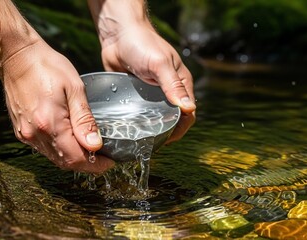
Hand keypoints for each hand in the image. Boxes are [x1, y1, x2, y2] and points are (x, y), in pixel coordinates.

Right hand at [1, 40, 113, 172]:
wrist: (16, 56)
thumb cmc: (47, 66)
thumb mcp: (75, 88)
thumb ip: (85, 119)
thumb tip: (95, 145)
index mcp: (50, 123)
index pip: (76, 157)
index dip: (95, 165)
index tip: (109, 162)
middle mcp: (35, 134)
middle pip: (65, 162)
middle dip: (86, 164)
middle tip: (103, 159)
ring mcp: (25, 133)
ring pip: (54, 157)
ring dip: (73, 158)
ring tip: (90, 151)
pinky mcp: (21, 130)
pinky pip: (44, 149)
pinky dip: (60, 150)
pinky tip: (71, 142)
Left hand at [100, 23, 195, 142]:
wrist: (118, 34)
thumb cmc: (142, 44)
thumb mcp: (160, 64)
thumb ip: (173, 86)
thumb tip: (188, 108)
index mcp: (181, 83)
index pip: (187, 113)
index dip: (180, 128)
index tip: (168, 139)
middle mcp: (168, 90)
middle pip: (172, 118)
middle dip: (166, 132)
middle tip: (153, 144)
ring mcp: (152, 93)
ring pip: (155, 117)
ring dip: (152, 129)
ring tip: (141, 142)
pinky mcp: (136, 95)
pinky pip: (140, 112)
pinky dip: (138, 122)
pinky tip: (130, 130)